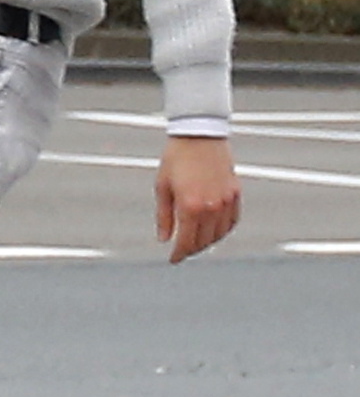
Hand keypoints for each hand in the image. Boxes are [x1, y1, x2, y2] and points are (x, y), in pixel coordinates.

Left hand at [159, 132, 242, 260]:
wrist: (199, 137)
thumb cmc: (177, 158)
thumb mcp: (162, 187)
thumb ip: (164, 216)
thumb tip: (164, 238)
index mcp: (190, 206)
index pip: (187, 241)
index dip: (179, 253)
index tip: (173, 259)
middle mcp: (211, 207)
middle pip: (204, 241)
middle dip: (192, 249)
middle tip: (183, 250)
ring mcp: (226, 201)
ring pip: (220, 234)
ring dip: (208, 242)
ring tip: (197, 242)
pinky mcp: (235, 194)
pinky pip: (232, 222)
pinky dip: (223, 230)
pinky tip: (214, 231)